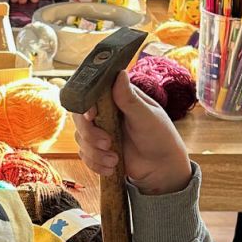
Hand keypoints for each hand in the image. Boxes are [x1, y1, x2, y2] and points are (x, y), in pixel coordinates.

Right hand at [74, 71, 191, 195]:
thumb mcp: (146, 116)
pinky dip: (95, 164)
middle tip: (107, 144)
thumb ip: (129, 98)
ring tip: (115, 160)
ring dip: (95, 153)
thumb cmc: (160, 136)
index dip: (86, 104)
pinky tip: (111, 168)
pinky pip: (84, 155)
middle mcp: (105, 112)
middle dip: (89, 134)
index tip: (92, 116)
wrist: (162, 167)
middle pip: (79, 117)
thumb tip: (120, 73)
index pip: (91, 94)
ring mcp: (100, 131)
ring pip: (80, 138)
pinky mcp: (98, 149)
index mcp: (117, 97)